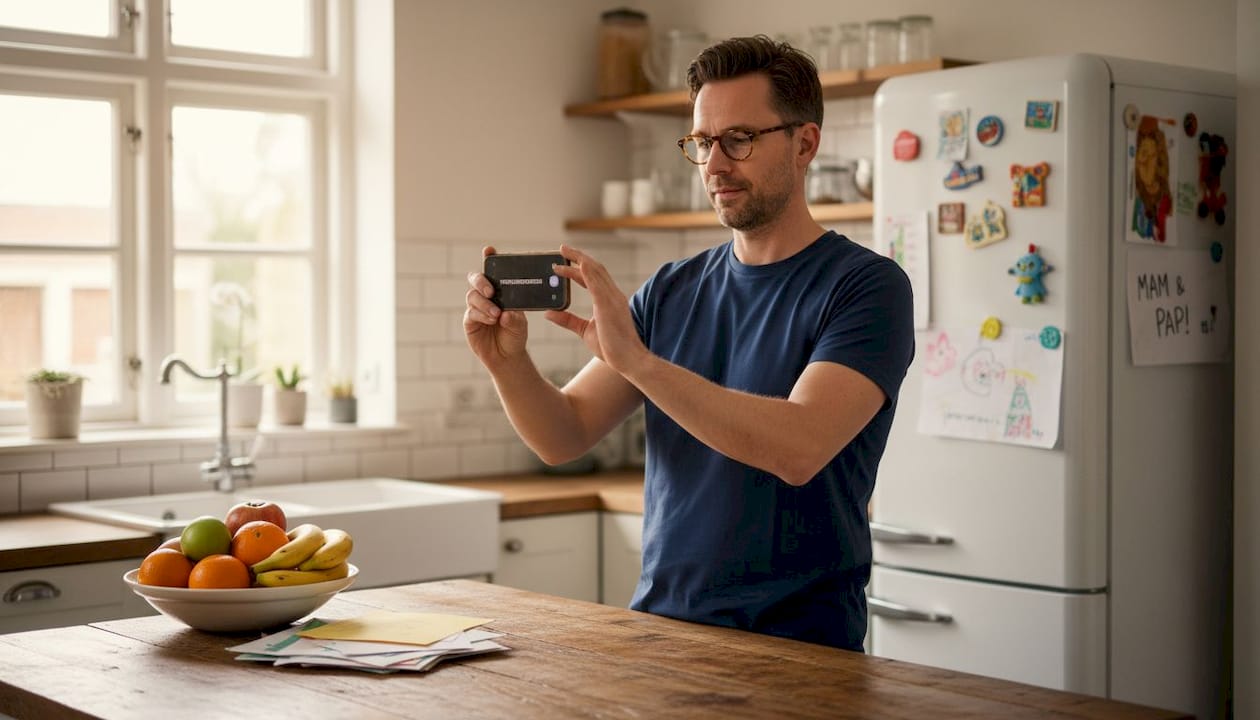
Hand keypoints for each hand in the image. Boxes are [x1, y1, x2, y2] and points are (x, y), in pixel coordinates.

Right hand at [464, 246, 528, 367]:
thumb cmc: (515, 335)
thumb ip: (515, 317)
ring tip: (497, 314)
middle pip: (475, 279)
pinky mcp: (469, 320)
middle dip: (481, 281)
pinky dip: (481, 315)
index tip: (489, 250)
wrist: (507, 356)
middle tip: (491, 291)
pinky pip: (471, 312)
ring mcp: (476, 307)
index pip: (493, 271)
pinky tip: (492, 320)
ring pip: (472, 296)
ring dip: (484, 304)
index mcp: (500, 290)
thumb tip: (505, 313)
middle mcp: (485, 296)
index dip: (489, 258)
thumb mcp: (520, 324)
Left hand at [547, 244, 648, 375]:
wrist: (629, 360)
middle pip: (595, 269)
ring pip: (595, 271)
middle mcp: (612, 295)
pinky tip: (576, 264)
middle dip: (578, 257)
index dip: (579, 268)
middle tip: (562, 249)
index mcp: (609, 300)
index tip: (565, 261)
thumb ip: (568, 320)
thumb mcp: (584, 331)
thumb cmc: (611, 348)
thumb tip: (549, 313)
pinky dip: (586, 271)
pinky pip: (596, 283)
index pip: (593, 278)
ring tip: (563, 251)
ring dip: (579, 259)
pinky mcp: (608, 305)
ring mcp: (612, 298)